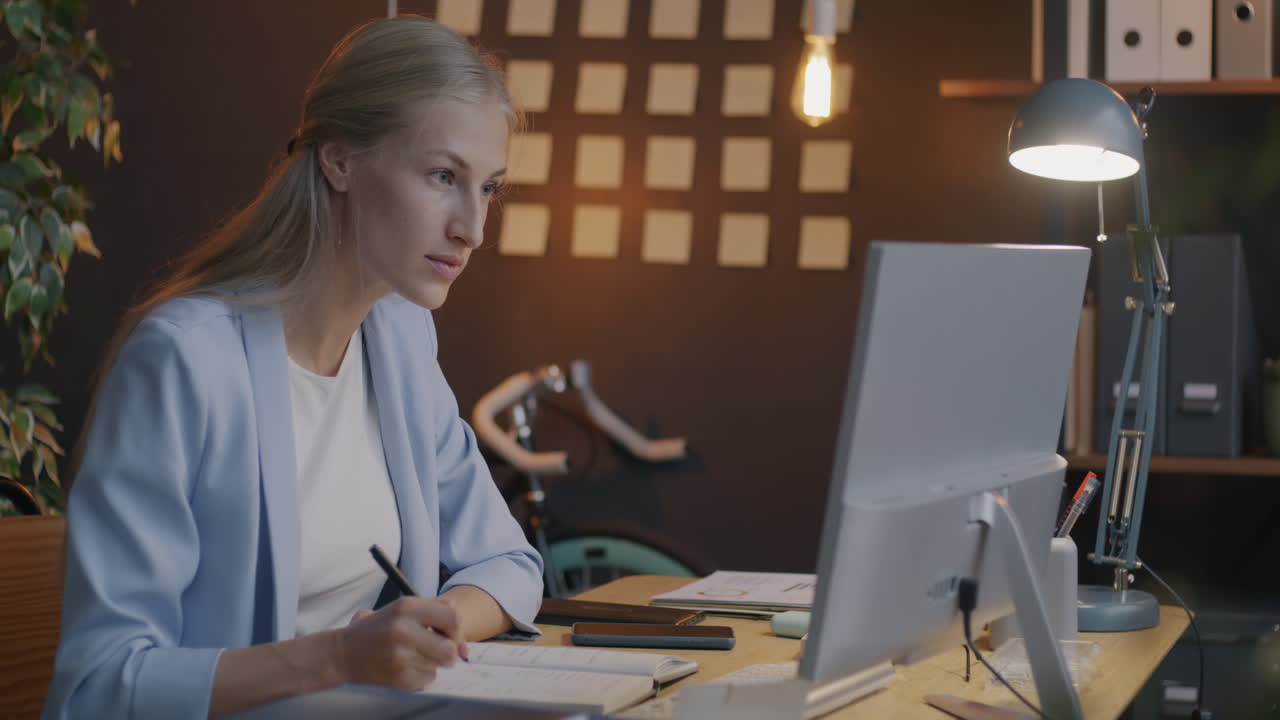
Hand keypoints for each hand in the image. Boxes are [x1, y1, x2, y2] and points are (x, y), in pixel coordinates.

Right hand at [335, 597, 463, 689]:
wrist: (342, 653)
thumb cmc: (376, 630)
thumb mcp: (401, 609)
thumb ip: (433, 612)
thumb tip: (462, 638)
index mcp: (406, 606)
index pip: (452, 617)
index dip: (456, 629)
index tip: (450, 635)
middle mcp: (403, 629)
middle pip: (450, 648)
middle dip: (449, 652)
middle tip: (438, 650)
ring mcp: (400, 655)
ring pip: (439, 665)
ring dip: (433, 663)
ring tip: (414, 656)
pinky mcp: (398, 677)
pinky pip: (427, 679)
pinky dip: (421, 675)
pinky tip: (404, 667)